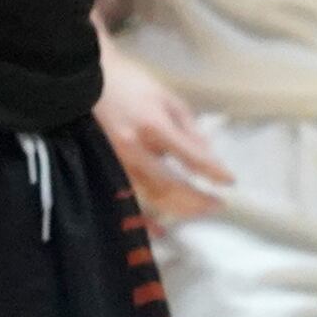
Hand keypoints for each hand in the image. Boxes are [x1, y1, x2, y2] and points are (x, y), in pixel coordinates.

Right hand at [94, 45, 233, 223]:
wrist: (87, 85)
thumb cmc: (132, 87)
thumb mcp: (167, 99)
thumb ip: (188, 128)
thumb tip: (208, 156)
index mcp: (152, 126)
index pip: (190, 156)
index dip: (212, 171)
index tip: (229, 182)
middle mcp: (134, 150)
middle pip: (171, 185)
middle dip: (197, 199)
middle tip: (218, 205)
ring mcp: (118, 165)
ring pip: (152, 198)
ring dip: (179, 209)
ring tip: (200, 210)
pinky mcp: (107, 172)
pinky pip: (128, 203)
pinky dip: (145, 221)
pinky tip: (161, 231)